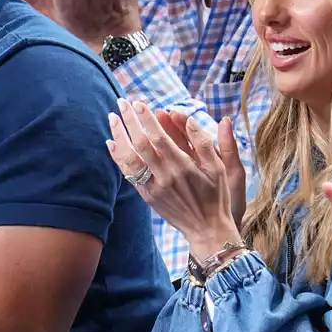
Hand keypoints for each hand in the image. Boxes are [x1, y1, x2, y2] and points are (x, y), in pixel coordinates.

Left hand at [108, 99, 240, 256]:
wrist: (207, 229)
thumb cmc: (216, 197)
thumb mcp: (220, 168)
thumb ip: (204, 143)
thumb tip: (190, 119)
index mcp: (184, 167)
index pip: (159, 137)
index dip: (147, 119)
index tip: (139, 103)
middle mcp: (165, 177)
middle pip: (141, 144)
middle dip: (129, 121)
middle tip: (121, 102)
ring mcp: (154, 188)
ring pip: (130, 159)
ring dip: (119, 136)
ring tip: (112, 118)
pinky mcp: (148, 197)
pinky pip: (129, 175)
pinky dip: (119, 158)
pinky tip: (112, 143)